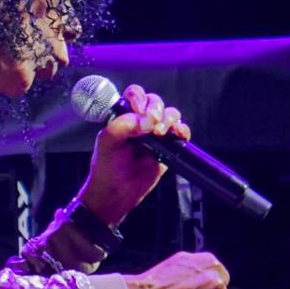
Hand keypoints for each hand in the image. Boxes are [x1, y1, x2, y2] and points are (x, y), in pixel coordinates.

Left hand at [80, 84, 189, 223]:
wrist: (117, 193)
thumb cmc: (107, 168)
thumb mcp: (106, 143)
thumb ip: (122, 126)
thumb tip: (146, 120)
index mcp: (124, 116)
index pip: (135, 95)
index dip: (139, 98)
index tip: (138, 110)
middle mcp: (141, 122)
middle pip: (156, 102)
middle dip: (156, 110)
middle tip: (151, 126)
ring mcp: (155, 134)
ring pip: (170, 114)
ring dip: (169, 119)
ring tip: (160, 133)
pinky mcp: (168, 148)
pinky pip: (181, 132)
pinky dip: (183, 130)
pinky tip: (177, 135)